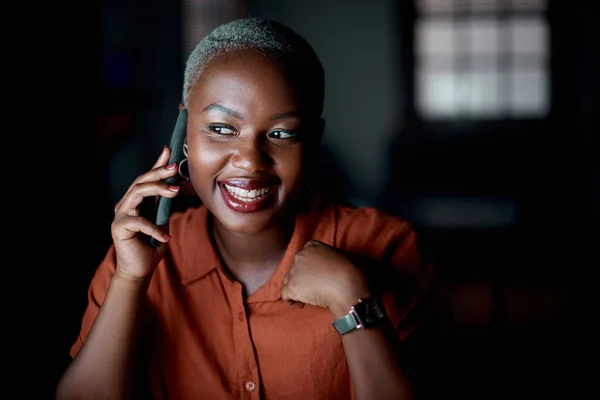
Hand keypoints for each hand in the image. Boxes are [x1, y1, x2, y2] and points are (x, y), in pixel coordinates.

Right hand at [111, 146, 179, 280]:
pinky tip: (166, 237)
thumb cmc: (151, 247)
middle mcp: (126, 205)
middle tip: (175, 167)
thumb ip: (165, 207)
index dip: (157, 164)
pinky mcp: (119, 228)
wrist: (139, 271)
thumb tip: (178, 187)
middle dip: (159, 172)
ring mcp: (121, 215)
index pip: (147, 178)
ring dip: (157, 189)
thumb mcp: (162, 222)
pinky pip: (139, 222)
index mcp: (137, 202)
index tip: (168, 150)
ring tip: (175, 191)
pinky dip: (154, 229)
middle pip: (141, 181)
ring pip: (137, 193)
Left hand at [280, 240, 370, 316]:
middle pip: (294, 268)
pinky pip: (285, 295)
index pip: (303, 256)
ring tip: (309, 297)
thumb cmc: (350, 272)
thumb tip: (332, 266)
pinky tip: (301, 305)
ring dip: (297, 288)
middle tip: (313, 288)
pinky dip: (291, 301)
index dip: (308, 267)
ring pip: (288, 280)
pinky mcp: (292, 287)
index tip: (316, 276)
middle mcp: (300, 255)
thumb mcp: (341, 255)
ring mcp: (294, 271)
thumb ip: (330, 258)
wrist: (347, 286)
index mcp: (312, 246)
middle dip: (301, 278)